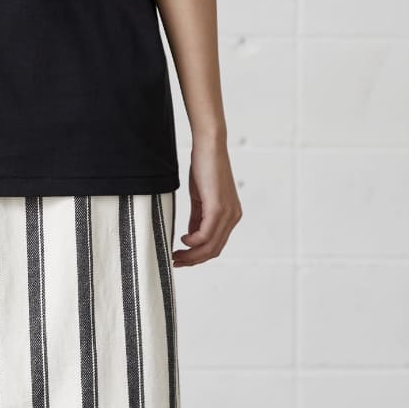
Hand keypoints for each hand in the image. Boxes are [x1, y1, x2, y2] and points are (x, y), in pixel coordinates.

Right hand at [173, 135, 241, 266]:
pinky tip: (183, 239)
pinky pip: (206, 234)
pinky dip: (193, 241)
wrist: (209, 147)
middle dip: (193, 260)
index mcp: (230, 216)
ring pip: (210, 246)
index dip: (198, 256)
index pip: (216, 245)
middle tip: (175, 261)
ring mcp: (228, 214)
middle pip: (214, 250)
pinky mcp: (218, 208)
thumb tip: (191, 237)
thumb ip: (197, 218)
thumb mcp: (200, 198)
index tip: (181, 258)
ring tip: (176, 254)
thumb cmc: (204, 167)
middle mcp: (233, 218)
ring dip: (192, 254)